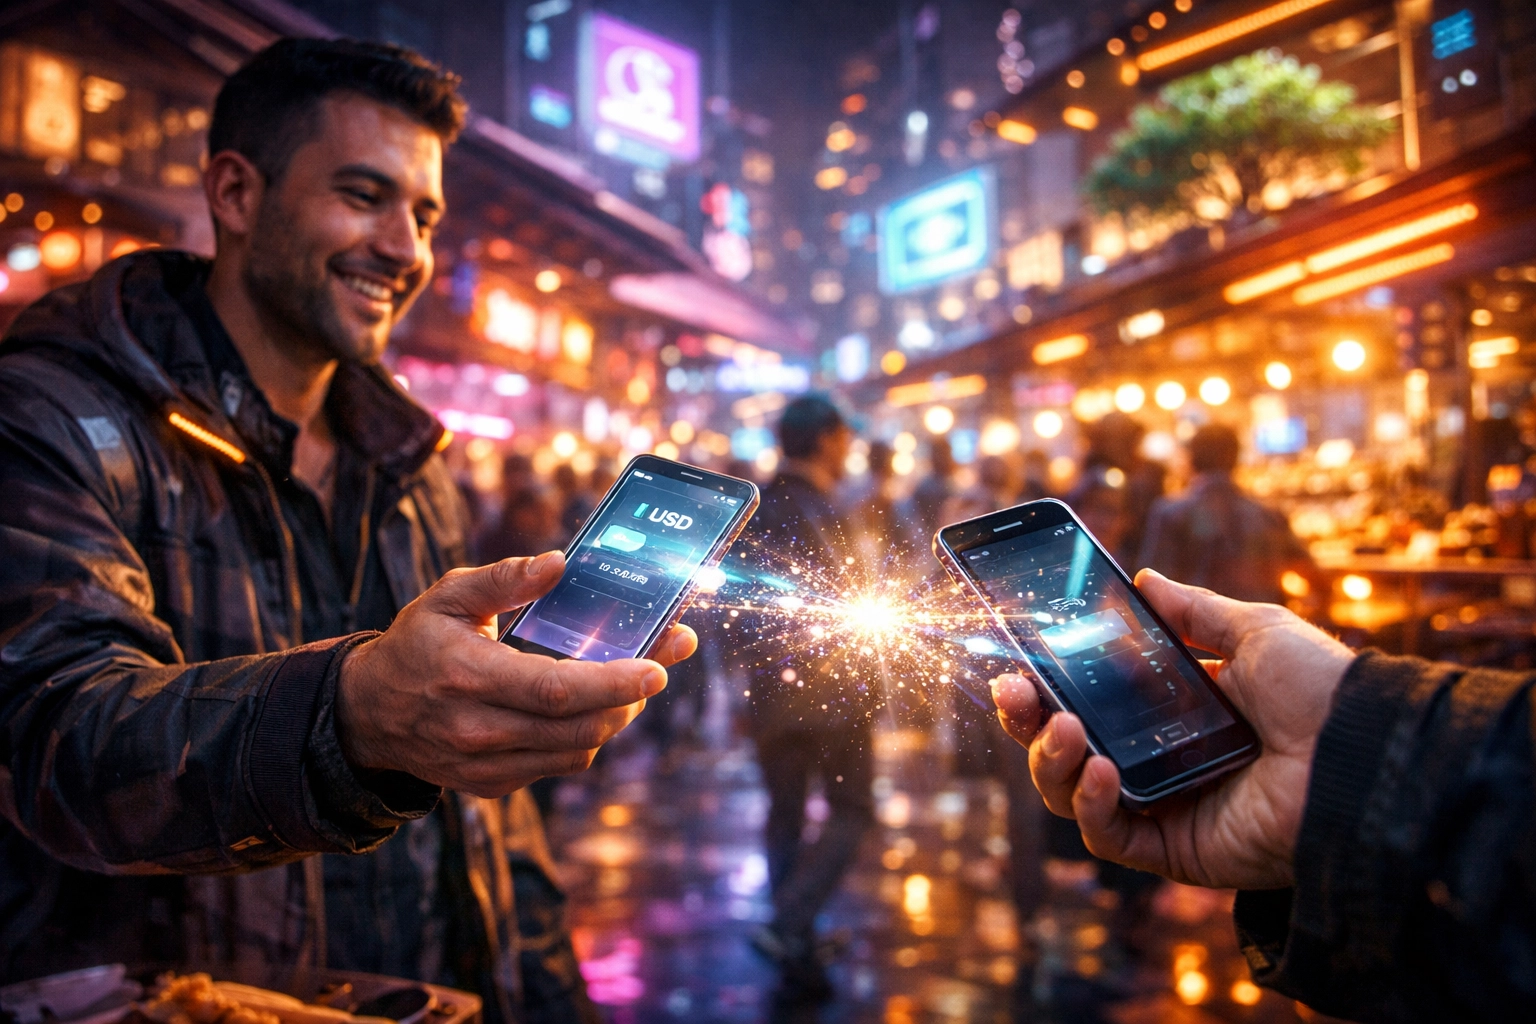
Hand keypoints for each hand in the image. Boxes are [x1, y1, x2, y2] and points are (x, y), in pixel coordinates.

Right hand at [336, 551, 697, 796]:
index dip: (613, 682)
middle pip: (579, 728)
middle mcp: (478, 729)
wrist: (369, 713)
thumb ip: (505, 579)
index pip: (557, 690)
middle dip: (629, 699)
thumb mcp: (449, 596)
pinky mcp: (493, 784)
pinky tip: (589, 708)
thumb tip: (559, 563)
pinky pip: (558, 765)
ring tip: (627, 686)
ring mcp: (485, 764)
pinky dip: (584, 738)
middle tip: (657, 669)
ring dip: (613, 719)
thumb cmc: (417, 644)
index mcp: (469, 676)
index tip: (657, 669)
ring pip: (576, 752)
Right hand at [991, 569, 1354, 889]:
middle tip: (1013, 689)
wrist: (1363, 751)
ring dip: (1050, 758)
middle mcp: (1157, 761)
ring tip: (1066, 727)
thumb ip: (1192, 611)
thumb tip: (1144, 577)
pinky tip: (1099, 769)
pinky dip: (1091, 804)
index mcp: (1170, 713)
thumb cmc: (1319, 690)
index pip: (1087, 702)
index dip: (1044, 685)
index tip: (1017, 659)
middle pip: (1063, 750)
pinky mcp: (1173, 849)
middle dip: (1026, 721)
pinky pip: (1108, 836)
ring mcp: (1162, 808)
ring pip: (1070, 794)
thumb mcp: (1251, 632)